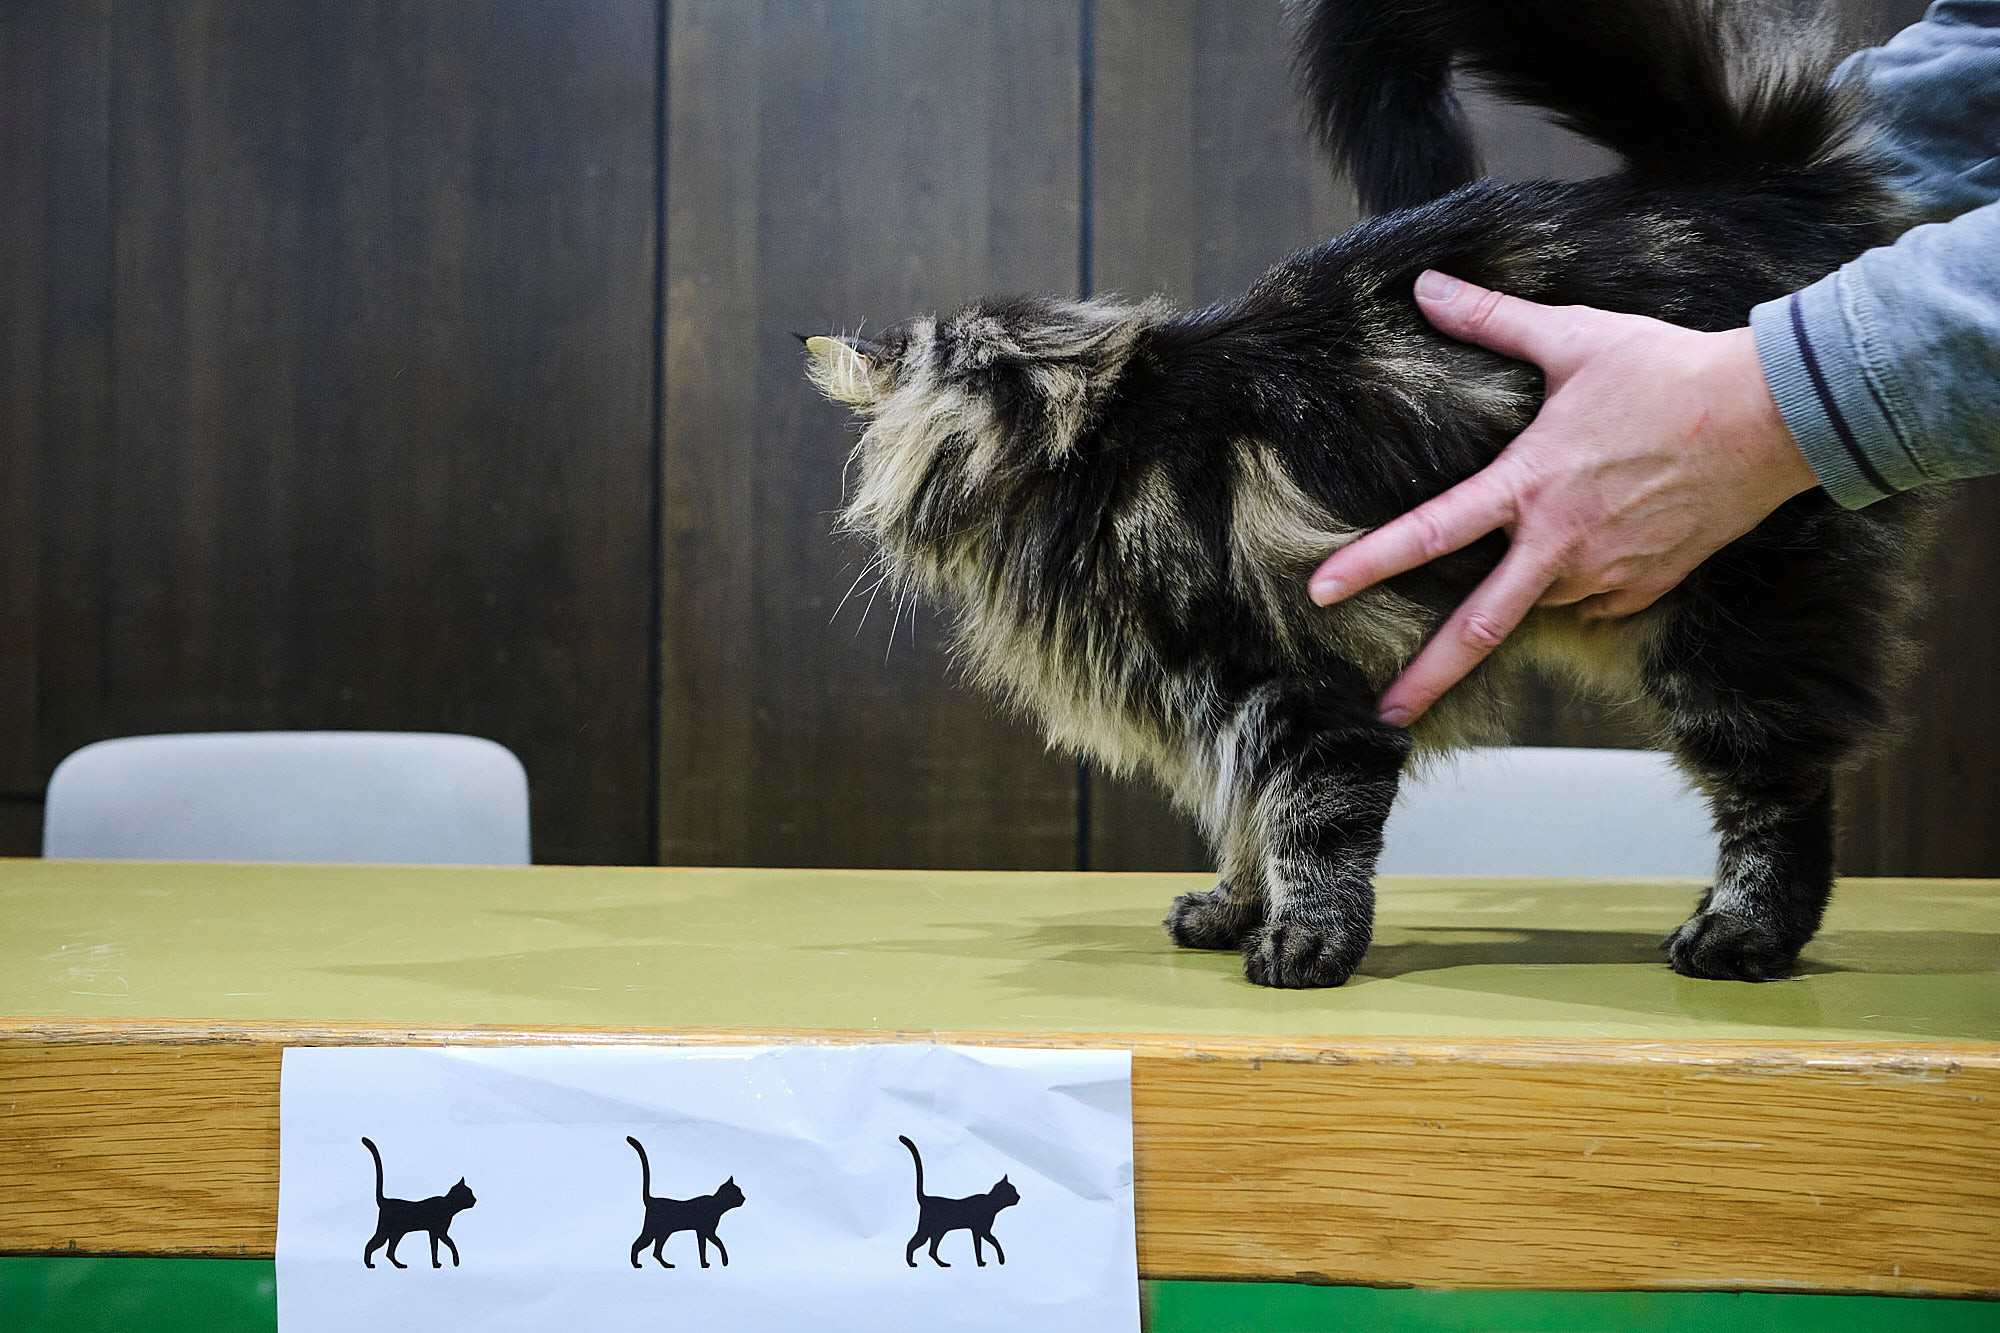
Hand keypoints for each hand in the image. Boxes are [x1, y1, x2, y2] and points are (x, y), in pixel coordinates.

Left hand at [1307, 270, 1818, 726]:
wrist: (1771, 418)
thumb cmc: (1667, 373)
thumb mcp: (1574, 338)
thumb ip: (1492, 320)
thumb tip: (1426, 286)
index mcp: (1529, 488)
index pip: (1429, 533)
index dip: (1369, 564)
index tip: (1320, 594)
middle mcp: (1559, 546)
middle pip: (1479, 628)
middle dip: (1426, 677)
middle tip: (1385, 713)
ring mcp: (1605, 575)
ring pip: (1536, 606)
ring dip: (1511, 607)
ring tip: (1491, 604)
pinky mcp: (1646, 588)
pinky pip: (1590, 605)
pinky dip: (1570, 594)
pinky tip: (1571, 572)